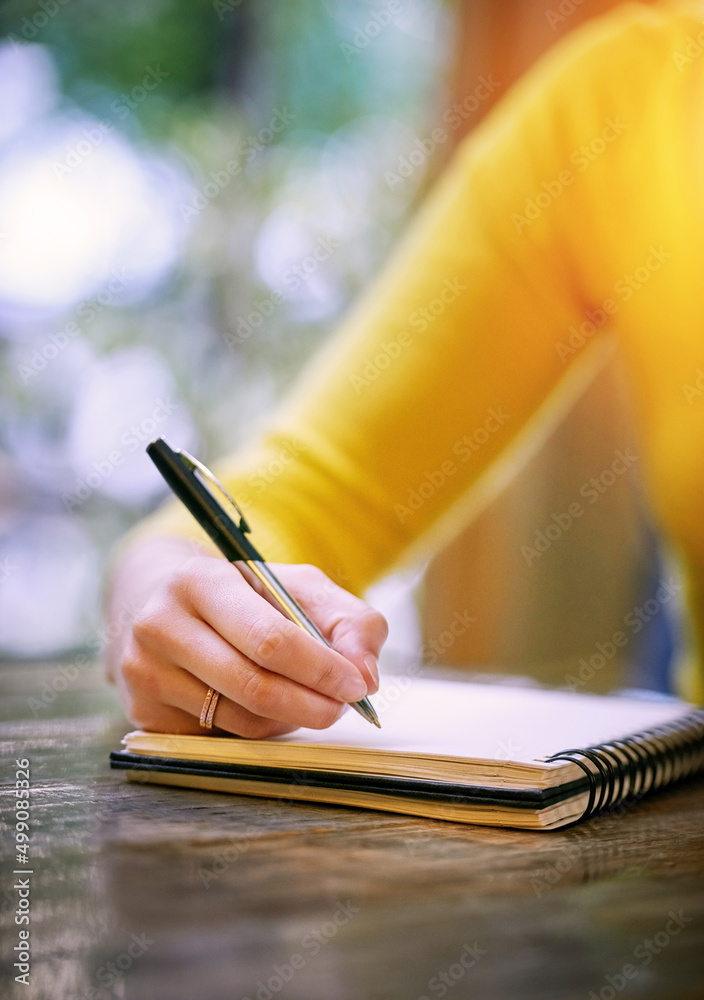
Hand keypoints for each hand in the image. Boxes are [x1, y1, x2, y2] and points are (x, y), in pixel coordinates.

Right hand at [105, 538, 385, 737]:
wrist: (160, 604)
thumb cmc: (243, 595)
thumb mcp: (298, 587)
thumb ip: (348, 622)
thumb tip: (366, 676)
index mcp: (199, 582)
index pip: (269, 639)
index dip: (320, 669)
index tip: (356, 685)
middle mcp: (160, 626)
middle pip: (253, 686)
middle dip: (313, 704)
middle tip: (343, 707)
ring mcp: (145, 673)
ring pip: (241, 720)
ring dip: (290, 719)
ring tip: (308, 700)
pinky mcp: (144, 713)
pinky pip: (220, 738)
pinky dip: (258, 729)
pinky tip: (265, 706)